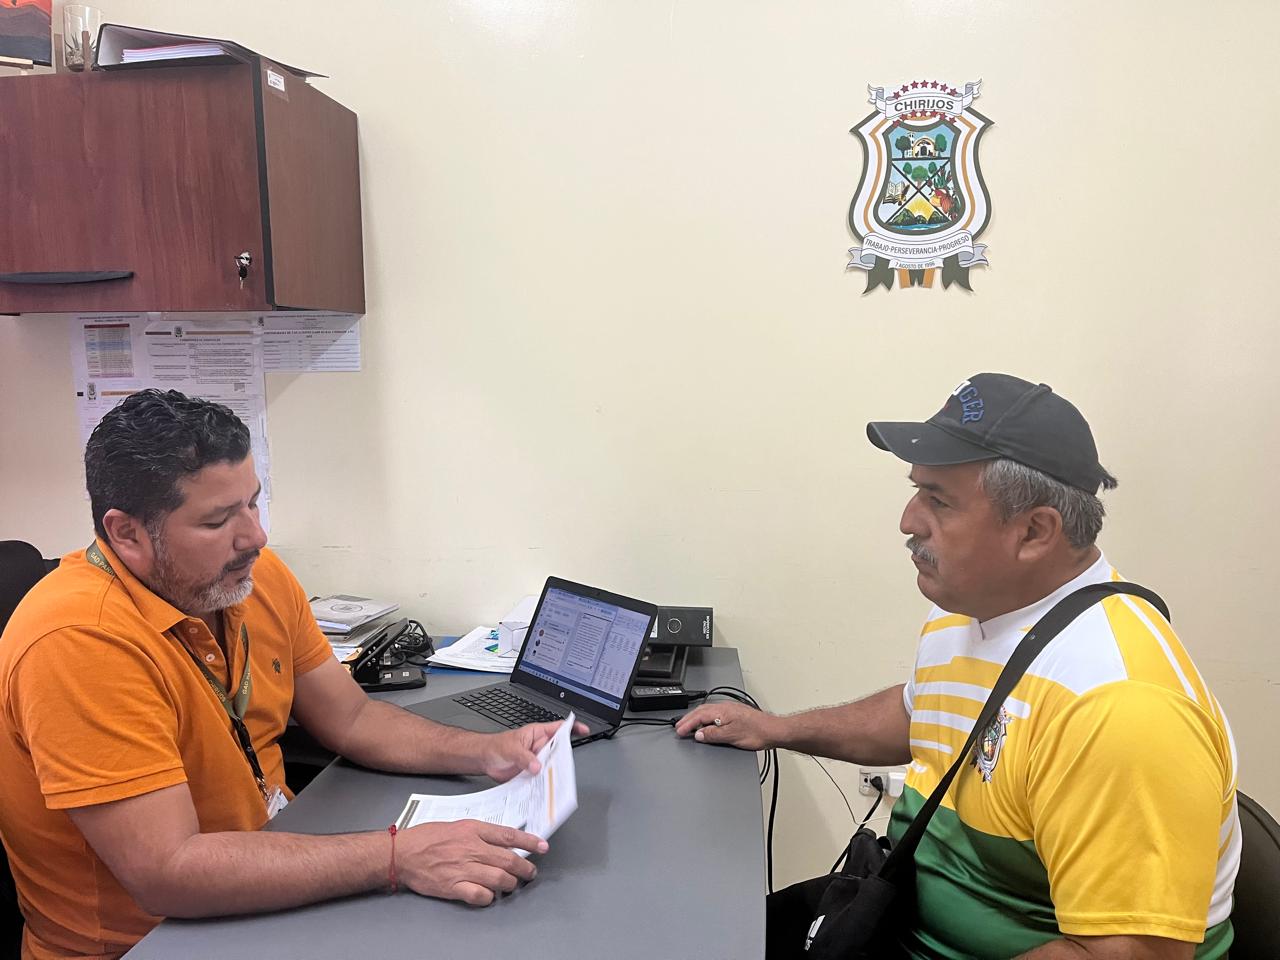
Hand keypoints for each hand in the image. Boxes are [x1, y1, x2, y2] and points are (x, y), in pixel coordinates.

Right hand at [398, 820, 545, 905]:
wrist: (403, 853)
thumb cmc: (427, 837)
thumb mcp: (457, 825)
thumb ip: (479, 832)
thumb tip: (501, 840)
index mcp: (473, 830)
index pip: (508, 835)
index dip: (529, 842)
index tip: (542, 847)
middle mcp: (472, 848)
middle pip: (509, 860)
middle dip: (525, 869)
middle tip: (530, 873)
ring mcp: (464, 869)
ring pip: (499, 879)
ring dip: (510, 884)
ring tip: (511, 885)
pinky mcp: (454, 887)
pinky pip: (480, 895)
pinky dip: (489, 897)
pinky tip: (489, 895)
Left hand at [480, 720, 588, 782]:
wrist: (484, 760)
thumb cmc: (496, 746)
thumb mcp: (511, 749)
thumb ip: (524, 757)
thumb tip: (537, 766)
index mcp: (537, 734)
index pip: (559, 728)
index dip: (572, 727)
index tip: (584, 730)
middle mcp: (539, 747)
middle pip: (559, 750)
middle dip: (564, 757)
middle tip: (567, 766)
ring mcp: (536, 760)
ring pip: (552, 766)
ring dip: (554, 772)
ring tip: (557, 780)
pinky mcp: (531, 773)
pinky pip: (542, 778)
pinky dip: (544, 783)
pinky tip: (545, 788)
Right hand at [674, 701, 779, 750]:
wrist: (773, 731)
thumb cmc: (757, 732)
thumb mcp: (731, 736)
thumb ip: (713, 735)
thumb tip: (699, 734)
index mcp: (722, 711)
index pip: (698, 716)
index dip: (687, 724)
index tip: (679, 731)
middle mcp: (725, 707)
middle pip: (701, 711)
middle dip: (688, 719)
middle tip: (679, 727)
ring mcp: (730, 710)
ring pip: (708, 712)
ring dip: (696, 719)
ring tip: (689, 727)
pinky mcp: (735, 714)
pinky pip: (715, 714)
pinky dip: (706, 719)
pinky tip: (706, 725)